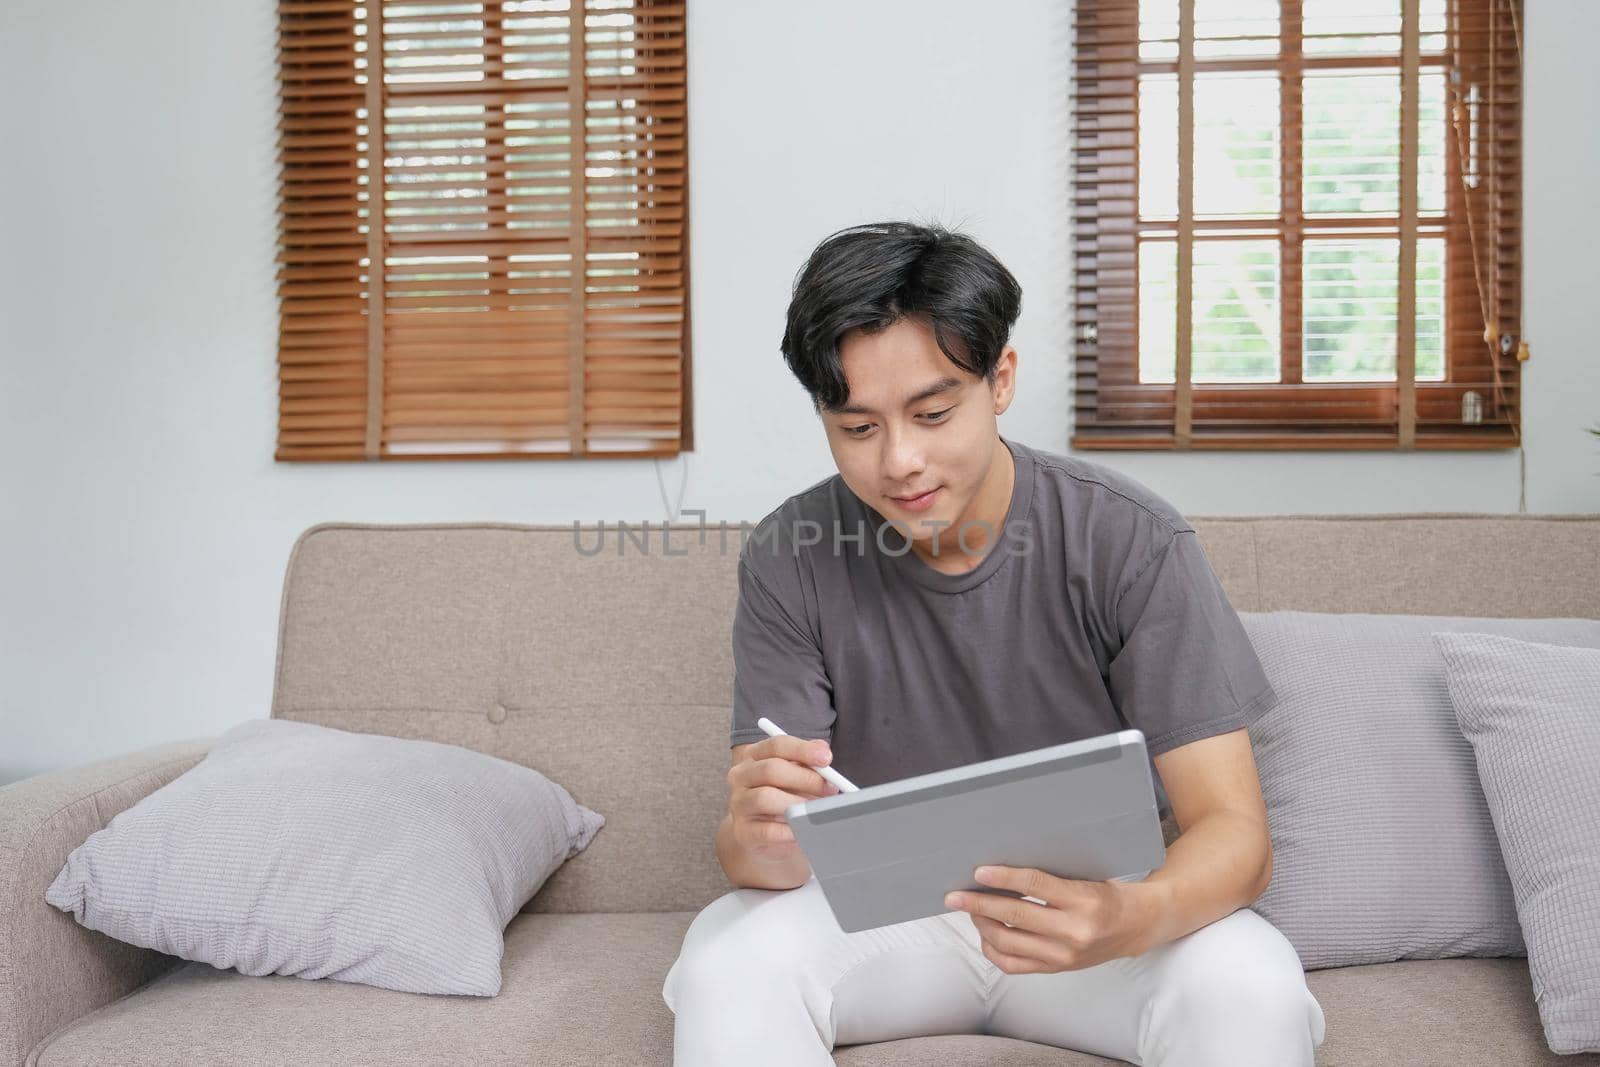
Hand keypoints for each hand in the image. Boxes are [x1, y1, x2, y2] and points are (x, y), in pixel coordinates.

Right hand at [726, 735, 838, 860]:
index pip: (776, 745)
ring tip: (816, 811)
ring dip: (797, 804)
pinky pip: (768, 830)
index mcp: (753, 756)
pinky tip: (803, 830)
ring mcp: (739, 804)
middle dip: (805, 778)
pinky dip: (790, 831)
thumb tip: (823, 752)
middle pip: (771, 769)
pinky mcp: (743, 831)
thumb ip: (807, 762)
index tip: (826, 758)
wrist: (760, 835)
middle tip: (830, 788)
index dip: (803, 750)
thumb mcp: (794, 777)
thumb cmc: (781, 799)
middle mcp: (741, 776)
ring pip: (766, 798)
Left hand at [943, 866, 1154, 973]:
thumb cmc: (1106, 895)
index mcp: (1083, 900)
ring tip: (970, 909)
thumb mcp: (1083, 877)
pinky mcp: (1056, 969)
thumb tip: (1000, 871)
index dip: (1003, 877)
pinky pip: (1013, 964)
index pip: (1035, 885)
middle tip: (954, 895)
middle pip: (1015, 915)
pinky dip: (992, 949)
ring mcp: (1063, 955)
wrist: (1135, 926)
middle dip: (979, 904)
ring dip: (982, 924)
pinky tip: (985, 933)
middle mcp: (1073, 931)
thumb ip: (1048, 878)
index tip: (978, 872)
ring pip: (1008, 942)